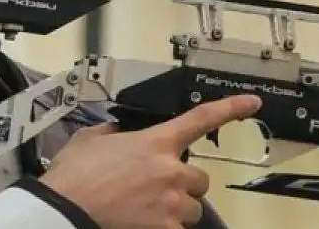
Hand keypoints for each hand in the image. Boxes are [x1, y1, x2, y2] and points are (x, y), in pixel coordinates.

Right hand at [39, 95, 261, 228]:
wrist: (65, 207)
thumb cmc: (74, 174)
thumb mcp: (90, 139)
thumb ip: (113, 134)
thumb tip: (117, 135)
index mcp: (155, 141)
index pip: (200, 119)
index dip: (231, 108)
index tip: (253, 102)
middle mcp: (171, 169)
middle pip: (199, 180)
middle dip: (182, 186)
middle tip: (155, 192)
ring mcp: (172, 201)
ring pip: (192, 210)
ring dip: (175, 211)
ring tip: (145, 211)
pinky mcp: (166, 228)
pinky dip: (165, 228)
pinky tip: (143, 223)